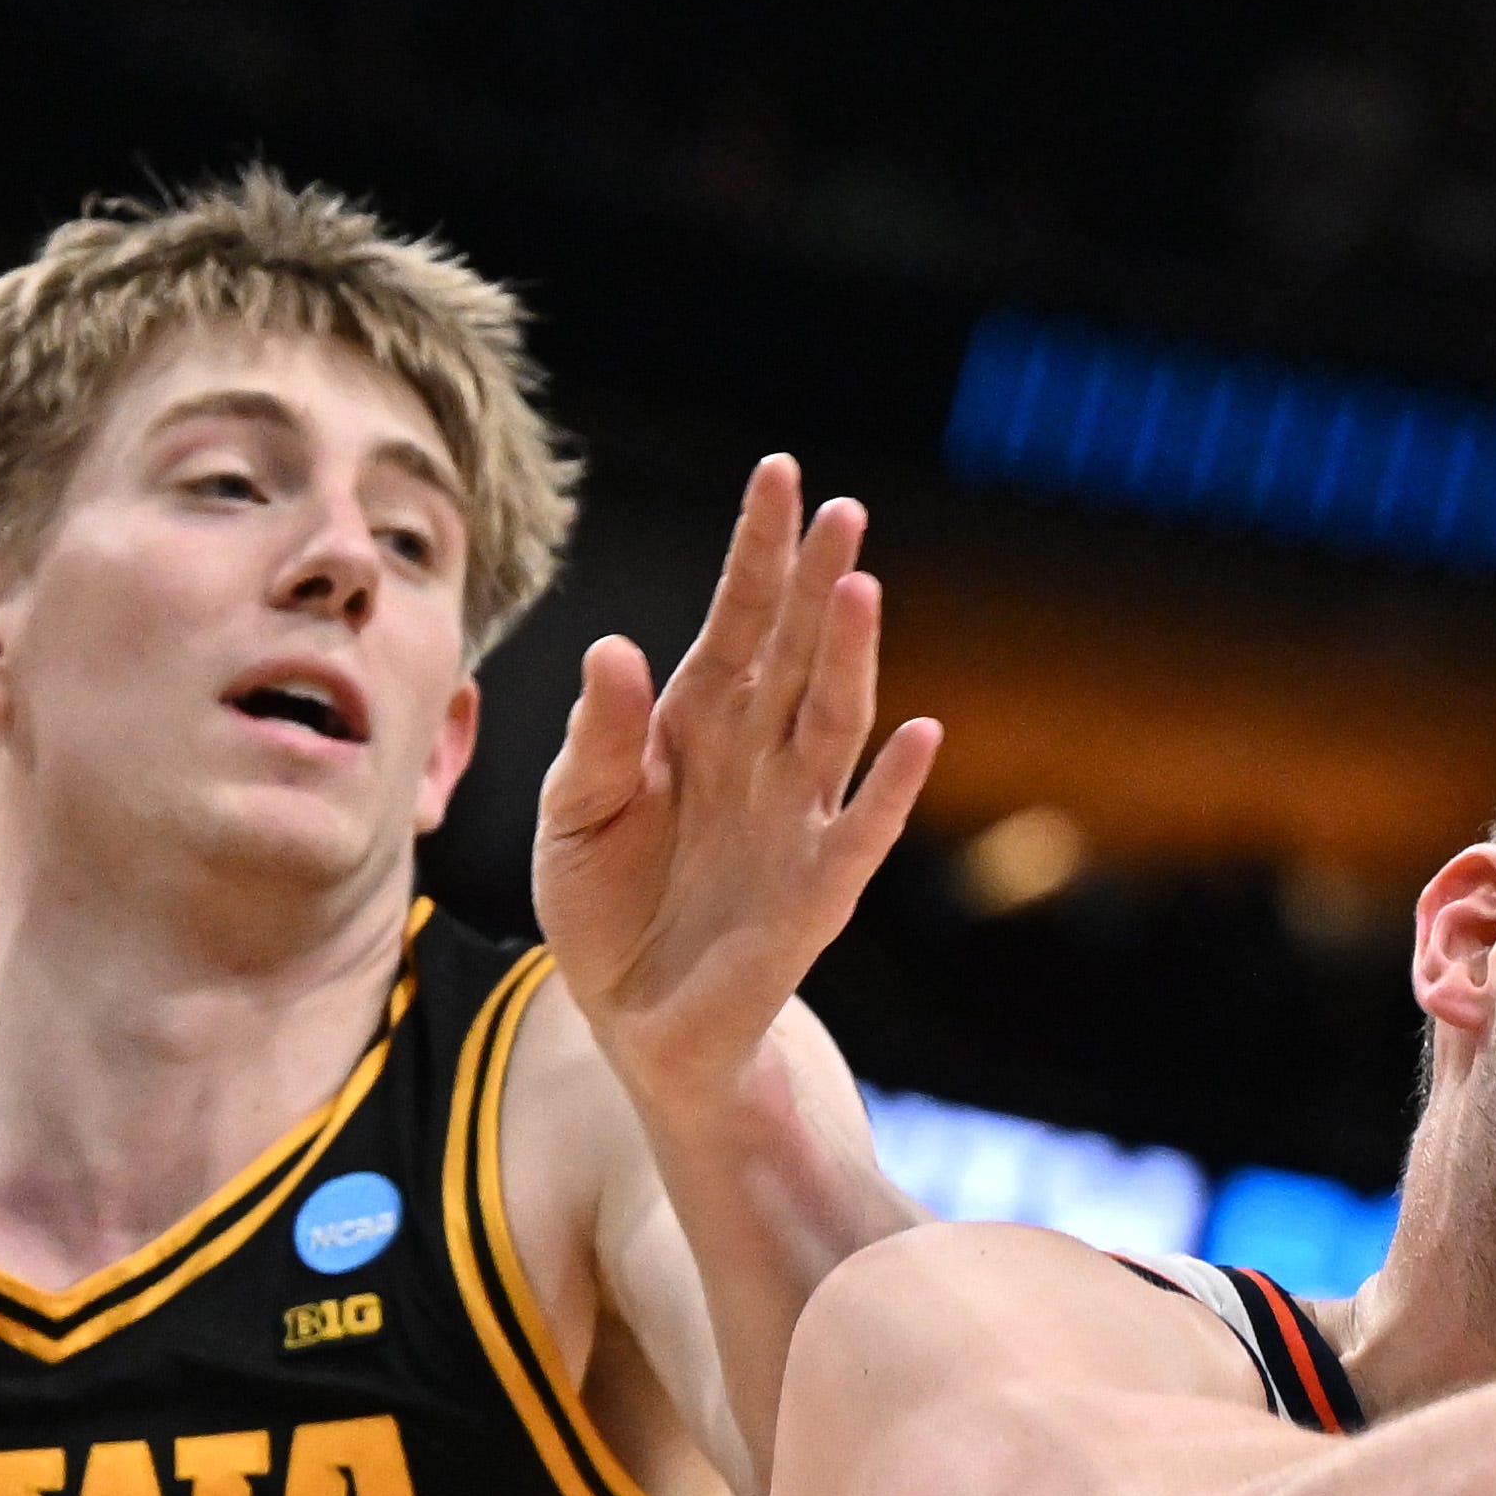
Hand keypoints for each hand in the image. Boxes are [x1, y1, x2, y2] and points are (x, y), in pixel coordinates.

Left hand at [531, 454, 944, 1110]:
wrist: (633, 1020)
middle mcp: (756, 757)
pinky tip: (921, 736)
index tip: (779, 475)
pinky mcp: (816, 892)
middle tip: (843, 509)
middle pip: (795, 654)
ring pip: (833, 721)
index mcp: (695, 724)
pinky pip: (862, 830)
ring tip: (860, 590)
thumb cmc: (604, 904)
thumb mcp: (573, 815)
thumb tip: (616, 648)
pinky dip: (893, 787)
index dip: (758, 552)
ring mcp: (795, 819)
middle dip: (817, 583)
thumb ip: (597, 740)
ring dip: (851, 658)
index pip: (736, 621)